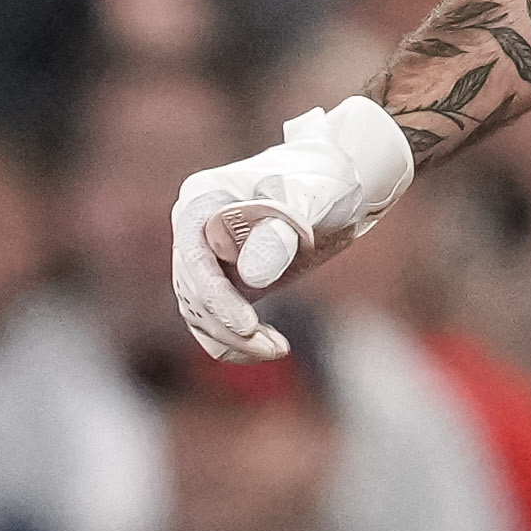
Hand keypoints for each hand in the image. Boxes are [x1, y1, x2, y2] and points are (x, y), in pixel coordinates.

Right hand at [171, 95, 413, 360]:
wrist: (339, 183)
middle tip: (276, 348)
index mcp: (202, 198)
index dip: (215, 296)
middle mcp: (194, 228)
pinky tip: (267, 349)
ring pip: (199, 313)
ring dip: (233, 340)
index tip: (247, 326)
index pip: (193, 257)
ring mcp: (206, 256)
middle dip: (228, 326)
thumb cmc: (325, 181)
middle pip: (191, 291)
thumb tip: (250, 277)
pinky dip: (233, 343)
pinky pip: (213, 321)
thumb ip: (281, 233)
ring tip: (278, 348)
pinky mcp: (225, 280)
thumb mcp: (309, 200)